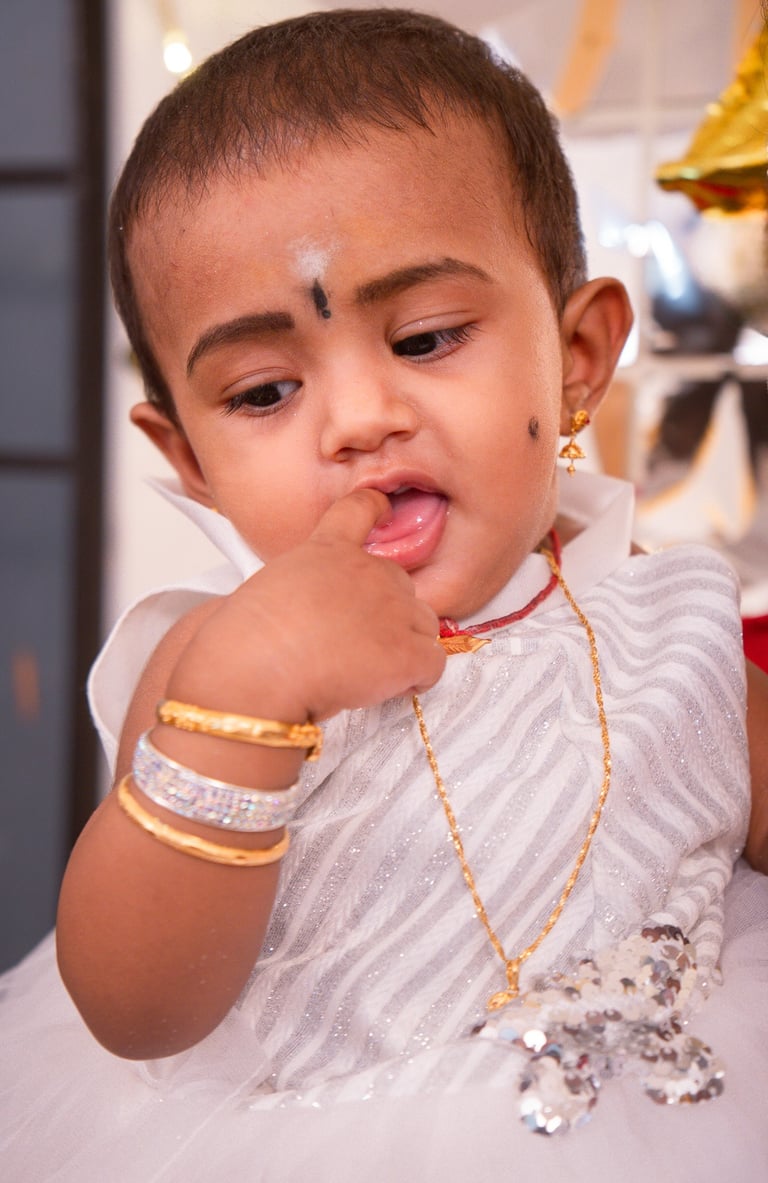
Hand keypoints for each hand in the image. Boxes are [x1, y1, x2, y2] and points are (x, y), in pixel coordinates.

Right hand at [166, 490, 445, 722]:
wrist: (255, 669)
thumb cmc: (243, 641)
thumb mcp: (258, 592)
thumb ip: (289, 589)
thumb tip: (268, 613)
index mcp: (326, 550)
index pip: (360, 508)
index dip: (377, 509)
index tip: (384, 510)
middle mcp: (368, 570)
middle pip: (401, 584)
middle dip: (386, 612)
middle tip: (352, 644)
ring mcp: (394, 608)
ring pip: (423, 625)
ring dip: (406, 646)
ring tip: (367, 671)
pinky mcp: (408, 652)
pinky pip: (432, 665)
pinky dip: (416, 679)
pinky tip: (387, 688)